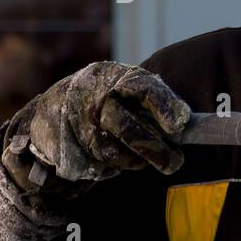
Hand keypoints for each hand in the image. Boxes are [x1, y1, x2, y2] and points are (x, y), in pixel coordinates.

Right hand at [6, 61, 191, 187]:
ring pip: (114, 151)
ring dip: (139, 160)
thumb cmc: (106, 99)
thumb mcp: (126, 89)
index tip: (180, 125)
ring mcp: (76, 124)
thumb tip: (187, 126)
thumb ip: (154, 101)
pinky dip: (120, 164)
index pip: (141, 87)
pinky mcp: (69, 148)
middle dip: (154, 148)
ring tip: (158, 159)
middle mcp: (92, 97)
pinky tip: (127, 158)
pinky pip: (101, 164)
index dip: (163, 106)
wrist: (53, 113)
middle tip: (176, 161)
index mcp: (111, 76)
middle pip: (125, 127)